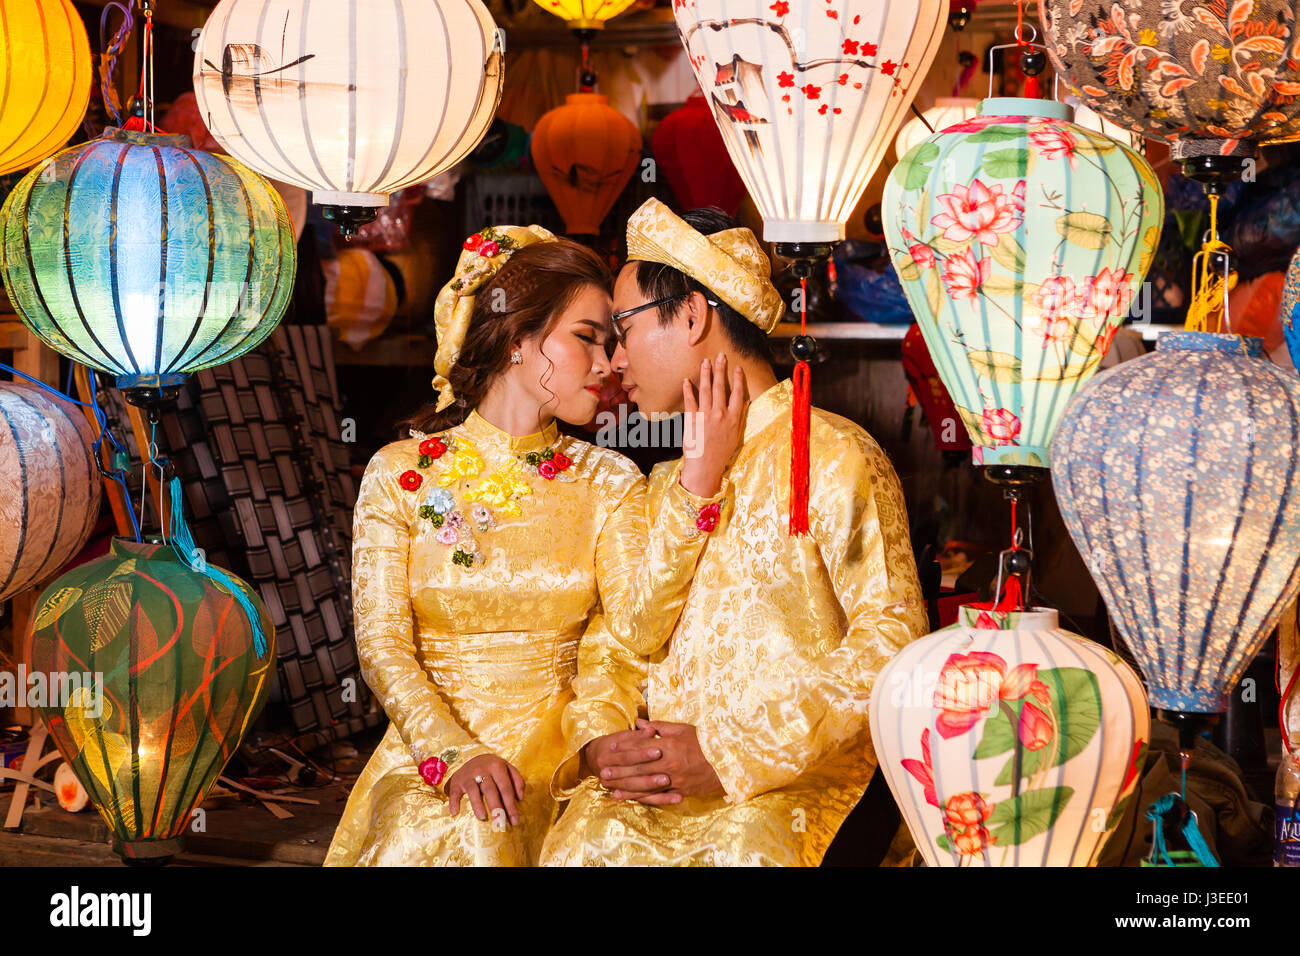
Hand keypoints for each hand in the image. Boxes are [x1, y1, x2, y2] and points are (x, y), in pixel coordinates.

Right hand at [446, 754, 525, 827]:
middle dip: (496, 807)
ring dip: (477, 804)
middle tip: (500, 823)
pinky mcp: (457, 780)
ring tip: (482, 817)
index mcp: (498, 766)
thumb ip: (517, 780)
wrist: (474, 756)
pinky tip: (455, 813)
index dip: (511, 805)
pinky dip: (453, 802)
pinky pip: (454, 792)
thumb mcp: (508, 768)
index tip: (515, 821)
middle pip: (490, 790)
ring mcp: (469, 775)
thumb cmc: (494, 768)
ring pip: (473, 790)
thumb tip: (520, 798)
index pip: (506, 788)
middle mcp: (483, 770)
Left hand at [599, 719, 722, 803]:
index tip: (609, 750)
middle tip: (602, 772)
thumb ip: (659, 727)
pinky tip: (631, 798)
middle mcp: (669, 762)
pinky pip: (658, 795)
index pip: (640, 746)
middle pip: (639, 766)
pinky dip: (643, 797)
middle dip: (619, 769)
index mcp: (669, 745)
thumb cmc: (703, 742)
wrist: (726, 761)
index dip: (623, 748)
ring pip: (645, 783)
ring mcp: (674, 779)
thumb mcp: (681, 729)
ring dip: (626, 786)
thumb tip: (639, 723)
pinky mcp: (680, 791)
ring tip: (610, 787)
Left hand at [680, 353, 746, 497]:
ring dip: (705, 374)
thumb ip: (740, 416)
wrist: (706, 466)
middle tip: (720, 356)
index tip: (737, 367)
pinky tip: (686, 380)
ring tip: (705, 362)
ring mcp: (705, 416)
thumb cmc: (722, 453)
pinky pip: (690, 401)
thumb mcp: (736, 435)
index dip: (737, 378)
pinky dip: (688, 390)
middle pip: (721, 387)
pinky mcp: (692, 420)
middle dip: (720, 369)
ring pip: (706, 390)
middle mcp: (720, 414)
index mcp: (733, 418)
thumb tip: (744, 401)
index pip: (737, 393)